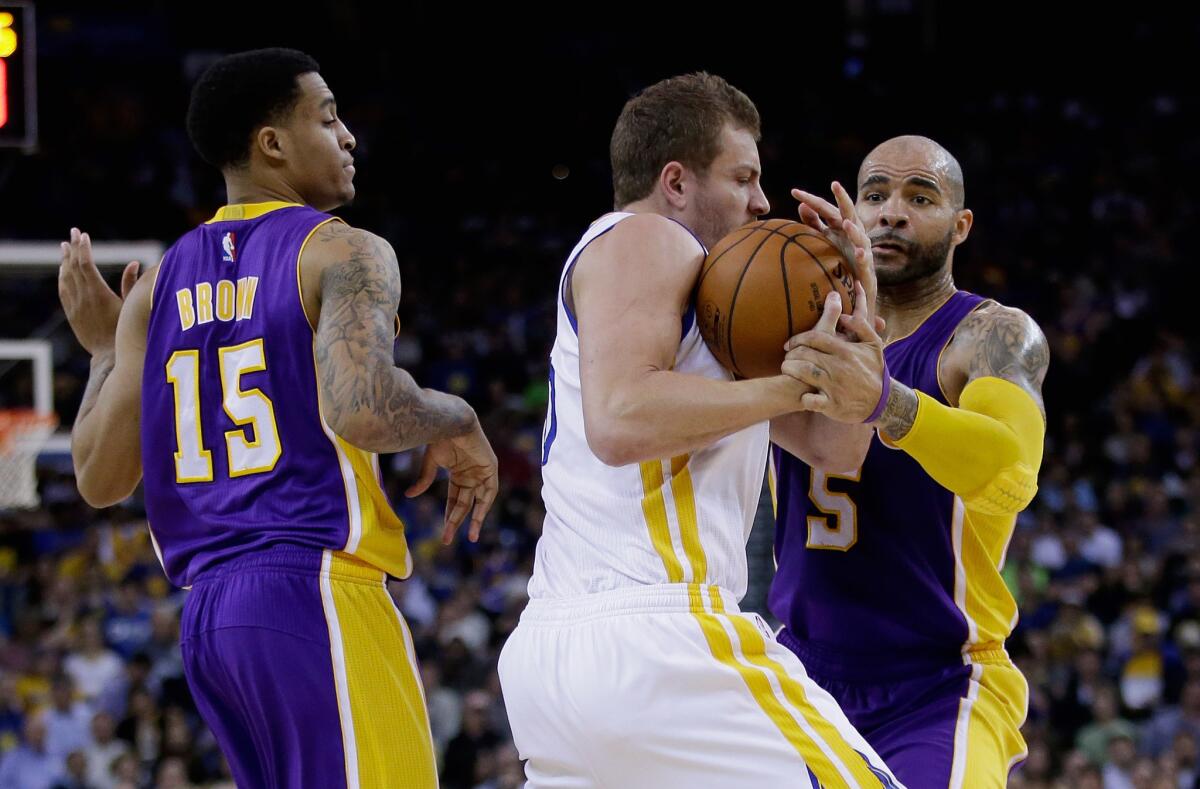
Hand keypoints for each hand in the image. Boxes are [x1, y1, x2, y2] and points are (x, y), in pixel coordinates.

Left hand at [58, 228, 139, 355]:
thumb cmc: (127, 331)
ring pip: (65, 277)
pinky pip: (63, 291)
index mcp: (98, 293)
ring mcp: (75, 306)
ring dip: (65, 260)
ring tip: (65, 246)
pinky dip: (62, 277)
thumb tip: (134, 263)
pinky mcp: (72, 314)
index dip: (84, 248)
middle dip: (74, 248)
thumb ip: (132, 283)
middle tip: (73, 232)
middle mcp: (83, 297)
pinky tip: (63, 270)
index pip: (86, 264)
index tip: (84, 235)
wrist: (109, 355)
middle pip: (73, 266)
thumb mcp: (133, 306)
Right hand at [405, 422, 498, 544]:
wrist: (452, 420)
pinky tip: (477, 518)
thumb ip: (424, 480)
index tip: (445, 533)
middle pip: (465, 503)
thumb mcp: (431, 462)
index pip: (454, 500)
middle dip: (457, 521)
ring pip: (479, 501)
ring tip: (470, 536)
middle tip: (447, 539)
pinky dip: (485, 504)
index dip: (450, 516)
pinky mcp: (490, 467)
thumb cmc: (439, 436)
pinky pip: (490, 491)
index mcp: (457, 473)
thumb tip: (409, 496)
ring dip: (475, 519)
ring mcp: (481, 471)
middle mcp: (470, 474)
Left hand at [781, 284, 886, 422]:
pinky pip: (811, 400)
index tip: (789, 343)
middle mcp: (838, 367)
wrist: (884, 402)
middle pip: (805, 354)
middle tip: (786, 356)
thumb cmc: (874, 371)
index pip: (815, 338)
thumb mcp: (874, 345)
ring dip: (790, 369)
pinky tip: (802, 394)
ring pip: (803, 372)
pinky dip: (804, 398)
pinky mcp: (832, 404)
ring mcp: (834, 386)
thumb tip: (844, 315)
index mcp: (845, 351)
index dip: (798, 339)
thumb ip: (861, 326)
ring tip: (786, 368)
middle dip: (791, 354)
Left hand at [792, 182, 877, 320]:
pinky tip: (859, 254)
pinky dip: (863, 256)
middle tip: (835, 184)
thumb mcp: (824, 238)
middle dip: (843, 198)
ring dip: (853, 229)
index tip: (794, 192)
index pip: (825, 208)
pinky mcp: (865, 264)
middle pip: (847, 212)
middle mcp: (852, 231)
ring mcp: (861, 246)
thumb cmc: (839, 256)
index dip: (811, 199)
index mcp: (839, 224)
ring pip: (859, 234)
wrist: (855, 284)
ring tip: (845, 223)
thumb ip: (814, 223)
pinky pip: (865, 259)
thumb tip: (802, 205)